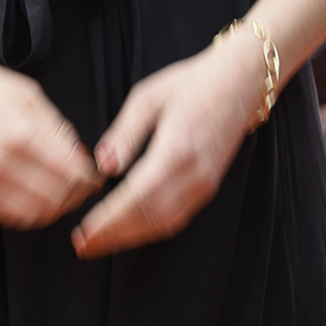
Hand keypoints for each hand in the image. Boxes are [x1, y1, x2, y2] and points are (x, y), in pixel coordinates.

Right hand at [0, 66, 101, 230]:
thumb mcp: (26, 96)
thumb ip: (55, 127)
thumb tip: (79, 154)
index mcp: (22, 136)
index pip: (72, 172)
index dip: (91, 179)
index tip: (96, 178)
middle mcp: (1, 164)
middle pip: (56, 197)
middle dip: (77, 195)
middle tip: (84, 189)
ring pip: (32, 213)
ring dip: (54, 208)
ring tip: (62, 195)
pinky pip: (7, 216)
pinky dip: (26, 212)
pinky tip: (33, 198)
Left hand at [72, 31, 267, 257]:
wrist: (242, 80)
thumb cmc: (194, 83)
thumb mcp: (148, 97)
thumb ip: (123, 133)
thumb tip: (103, 166)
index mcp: (177, 149)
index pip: (136, 197)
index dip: (108, 219)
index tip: (83, 231)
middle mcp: (195, 172)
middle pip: (149, 217)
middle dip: (113, 236)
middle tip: (84, 245)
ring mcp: (206, 181)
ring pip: (164, 223)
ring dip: (131, 237)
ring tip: (102, 243)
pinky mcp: (211, 184)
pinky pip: (179, 216)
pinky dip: (152, 228)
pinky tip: (132, 229)